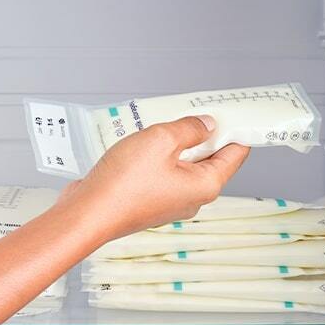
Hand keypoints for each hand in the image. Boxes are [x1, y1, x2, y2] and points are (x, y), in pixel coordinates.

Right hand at [53, 116, 249, 241]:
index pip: (235, 154)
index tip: (234, 112)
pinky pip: (165, 173)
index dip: (237, 130)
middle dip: (205, 134)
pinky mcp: (151, 200)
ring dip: (178, 144)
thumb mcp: (161, 140)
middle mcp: (192, 198)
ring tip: (165, 124)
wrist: (87, 214)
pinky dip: (161, 156)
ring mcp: (171, 201)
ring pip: (184, 165)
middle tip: (195, 110)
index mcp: (205, 185)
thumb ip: (189, 129)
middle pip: (211, 159)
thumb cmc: (123, 184)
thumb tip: (206, 125)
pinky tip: (146, 142)